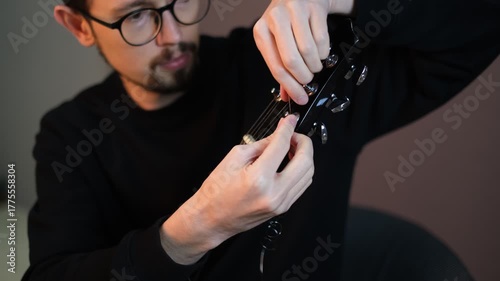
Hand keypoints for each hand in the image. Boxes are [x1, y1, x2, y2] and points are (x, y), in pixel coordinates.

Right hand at [160, 114, 313, 263]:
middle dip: (304, 142)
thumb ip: (260, 145)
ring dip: (305, 156)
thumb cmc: (217, 192)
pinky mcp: (283, 208)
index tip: (289, 121)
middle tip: (294, 134)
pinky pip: (302, 185)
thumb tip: (278, 135)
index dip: (287, 128)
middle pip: (305, 161)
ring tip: (292, 148)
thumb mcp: (234, 158)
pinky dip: (301, 171)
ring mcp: (281, 203)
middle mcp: (274, 193)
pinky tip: (290, 163)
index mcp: (258, 178)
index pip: (282, 146)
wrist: (211, 219)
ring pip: (308, 174)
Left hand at [253, 0, 354, 104]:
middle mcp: (275, 19)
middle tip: (308, 80)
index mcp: (261, 31)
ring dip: (315, 65)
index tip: (301, 97)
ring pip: (308, 50)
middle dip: (303, 77)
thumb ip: (281, 68)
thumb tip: (288, 95)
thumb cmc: (285, 22)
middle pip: (291, 60)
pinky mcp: (313, 7)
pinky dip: (323, 51)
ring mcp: (295, 11)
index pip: (276, 66)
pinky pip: (322, 38)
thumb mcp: (276, 43)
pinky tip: (319, 51)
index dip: (291, 86)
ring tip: (314, 65)